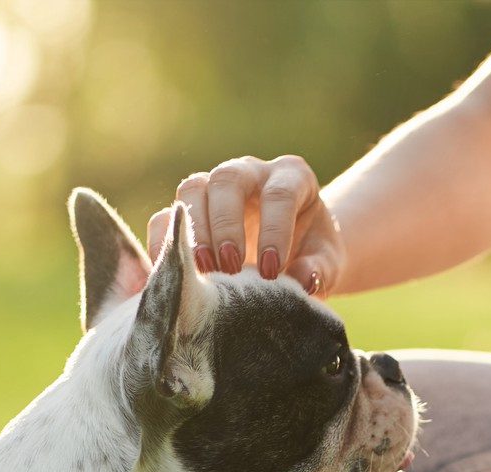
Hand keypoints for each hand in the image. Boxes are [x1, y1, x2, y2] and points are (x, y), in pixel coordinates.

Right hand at [147, 155, 345, 294]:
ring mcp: (214, 187)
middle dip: (226, 225)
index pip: (279, 193)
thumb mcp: (325, 264)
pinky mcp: (188, 211)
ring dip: (193, 232)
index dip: (274, 230)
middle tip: (231, 268)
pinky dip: (164, 244)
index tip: (271, 271)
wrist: (291, 257)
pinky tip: (174, 275)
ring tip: (203, 271)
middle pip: (228, 180)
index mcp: (291, 177)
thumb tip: (304, 279)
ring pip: (193, 189)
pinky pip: (165, 218)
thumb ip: (319, 269)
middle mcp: (250, 173)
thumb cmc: (311, 255)